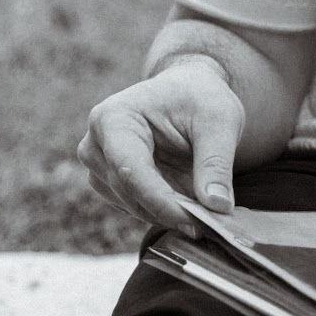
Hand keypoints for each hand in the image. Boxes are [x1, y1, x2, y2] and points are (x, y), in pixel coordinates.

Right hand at [76, 56, 244, 233]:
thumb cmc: (199, 98)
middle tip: (212, 223)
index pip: (131, 171)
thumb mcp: (219, 121)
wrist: (187, 92)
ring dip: (169, 213)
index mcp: (113, 118)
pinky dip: (164, 211)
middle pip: (130, 194)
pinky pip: (137, 208)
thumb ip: (217, 163)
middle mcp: (95, 144)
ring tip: (205, 208)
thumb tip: (218, 207)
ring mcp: (98, 166)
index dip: (162, 203)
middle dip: (171, 212)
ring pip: (133, 207)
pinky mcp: (109, 183)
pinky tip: (189, 201)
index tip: (196, 224)